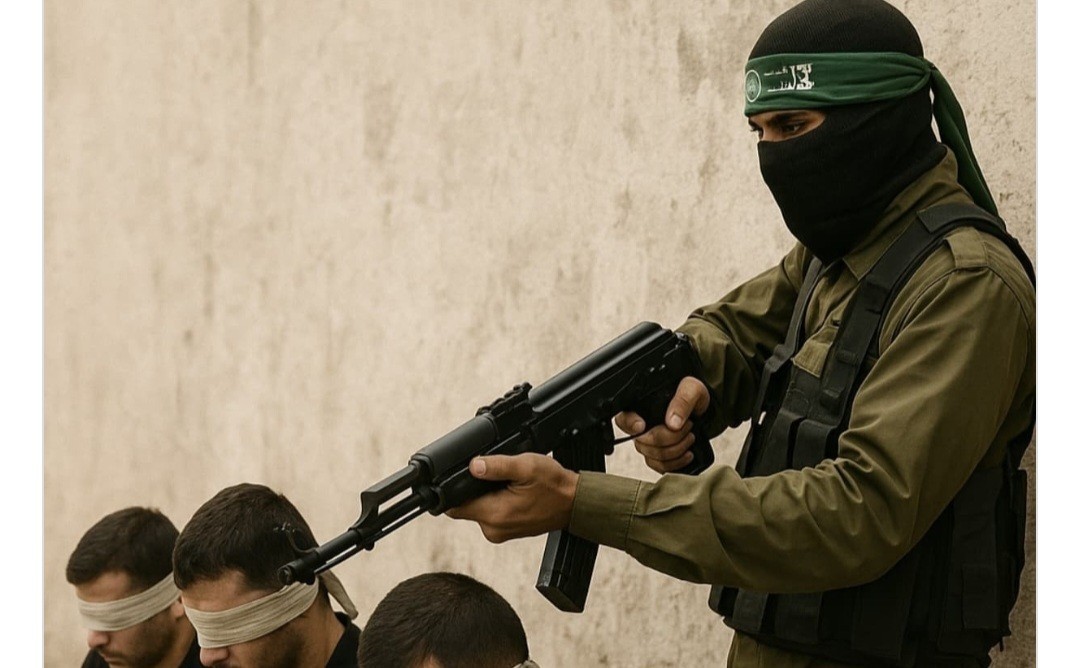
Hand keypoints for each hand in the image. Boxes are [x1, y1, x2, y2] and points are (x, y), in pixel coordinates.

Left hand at [445, 454, 579, 542]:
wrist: (575, 504)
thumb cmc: (554, 485)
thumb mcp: (526, 466)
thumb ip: (497, 466)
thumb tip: (473, 466)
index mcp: (494, 515)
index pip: (454, 506)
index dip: (453, 489)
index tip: (463, 477)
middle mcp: (493, 529)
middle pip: (465, 506)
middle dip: (473, 489)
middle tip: (495, 476)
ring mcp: (499, 532)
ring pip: (477, 509)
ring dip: (485, 495)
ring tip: (507, 484)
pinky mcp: (506, 531)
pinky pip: (490, 514)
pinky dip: (495, 501)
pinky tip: (511, 492)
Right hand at [614, 376, 710, 473]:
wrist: (703, 410)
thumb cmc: (693, 395)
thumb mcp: (691, 389)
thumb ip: (682, 401)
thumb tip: (672, 423)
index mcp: (641, 406)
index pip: (623, 419)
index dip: (630, 424)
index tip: (641, 426)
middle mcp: (641, 426)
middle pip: (643, 442)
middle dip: (670, 438)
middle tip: (688, 427)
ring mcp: (648, 443)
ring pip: (652, 456)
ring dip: (676, 450)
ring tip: (690, 437)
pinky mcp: (658, 457)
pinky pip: (660, 467)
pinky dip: (676, 463)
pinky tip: (688, 453)